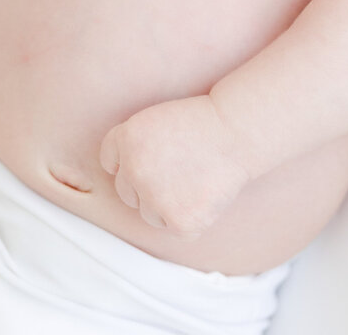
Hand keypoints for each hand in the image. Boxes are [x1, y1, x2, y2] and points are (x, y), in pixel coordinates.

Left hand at [100, 96, 250, 239]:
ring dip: (165, 204)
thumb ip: (130, 146)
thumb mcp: (154, 119)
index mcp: (126, 139)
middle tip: (179, 166)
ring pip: (148, 214)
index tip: (155, 154)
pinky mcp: (179, 222)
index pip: (109, 162)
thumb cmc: (200, 123)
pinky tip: (203, 194)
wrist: (237, 132)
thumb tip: (116, 179)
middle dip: (146, 183)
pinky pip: (173, 228)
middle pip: (126, 191)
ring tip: (193, 179)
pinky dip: (188, 217)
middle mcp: (134, 170)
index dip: (132, 158)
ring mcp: (155, 198)